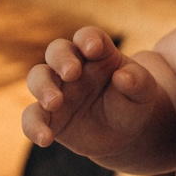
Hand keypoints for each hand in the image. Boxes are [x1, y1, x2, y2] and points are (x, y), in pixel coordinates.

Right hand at [22, 27, 175, 172]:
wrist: (122, 135)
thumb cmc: (132, 104)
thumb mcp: (143, 93)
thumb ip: (138, 81)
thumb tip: (122, 77)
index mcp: (98, 54)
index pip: (88, 36)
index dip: (88, 38)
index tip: (94, 49)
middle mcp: (73, 67)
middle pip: (57, 50)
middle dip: (61, 58)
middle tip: (72, 73)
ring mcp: (57, 90)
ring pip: (37, 77)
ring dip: (42, 87)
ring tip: (55, 103)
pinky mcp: (47, 116)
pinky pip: (31, 117)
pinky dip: (33, 126)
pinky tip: (45, 139)